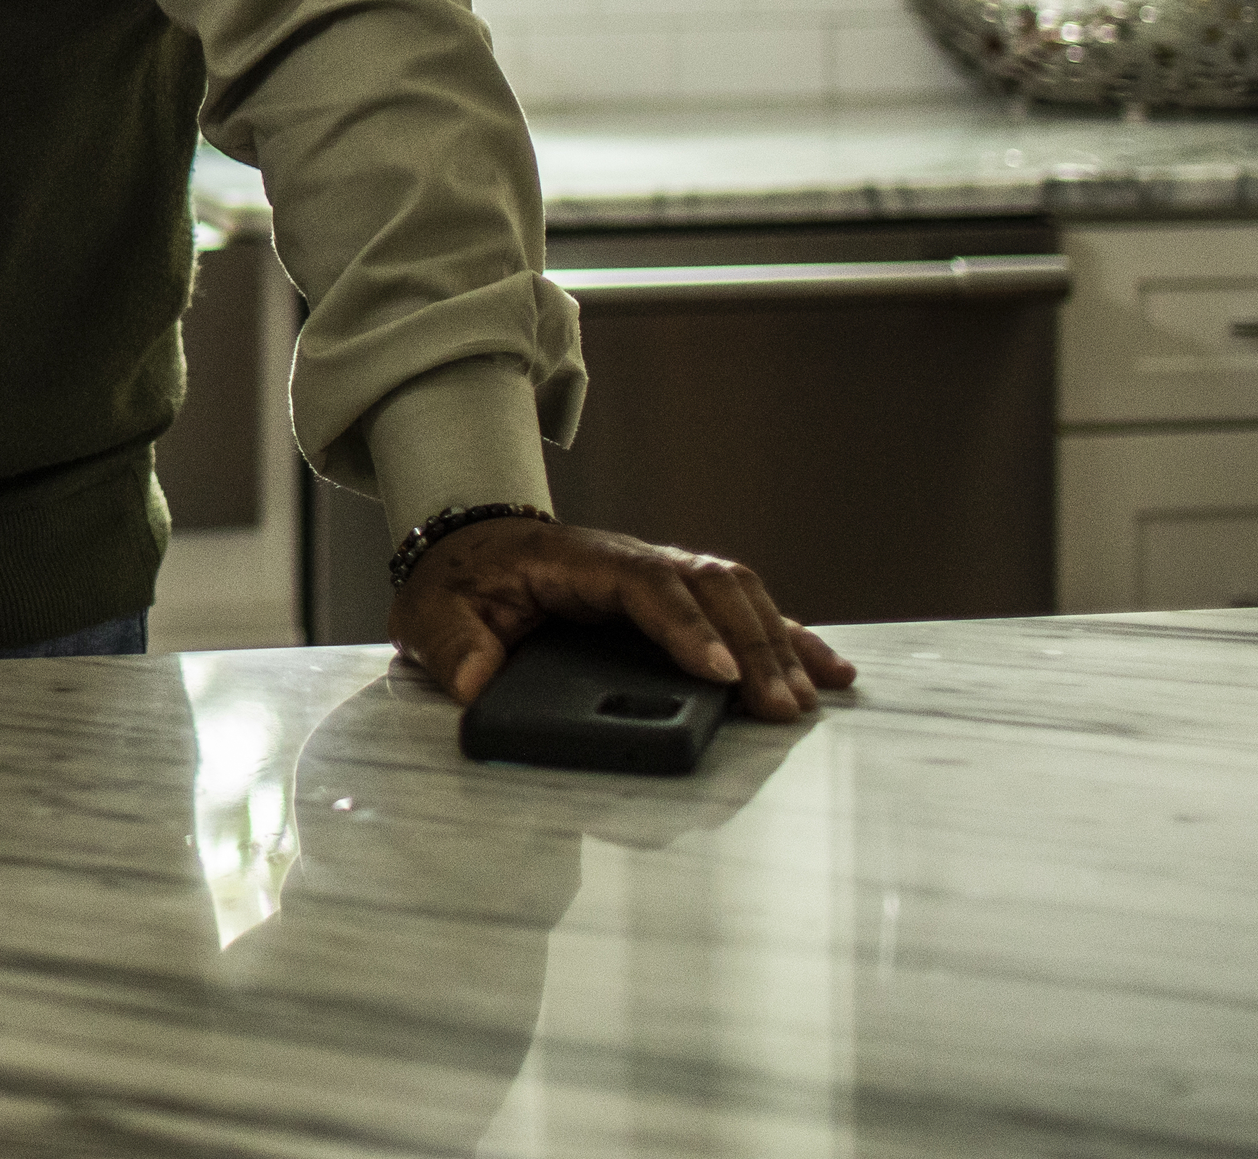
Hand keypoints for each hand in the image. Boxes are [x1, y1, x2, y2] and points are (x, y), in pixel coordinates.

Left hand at [388, 515, 856, 721]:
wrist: (467, 549)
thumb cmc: (457, 584)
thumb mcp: (431, 612)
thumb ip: (450, 643)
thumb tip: (476, 678)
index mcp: (575, 560)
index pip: (645, 584)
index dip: (685, 627)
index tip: (717, 674)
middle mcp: (629, 559)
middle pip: (708, 588)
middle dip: (751, 646)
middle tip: (780, 706)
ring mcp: (658, 574)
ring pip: (736, 595)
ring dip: (777, 643)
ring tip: (811, 698)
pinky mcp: (676, 599)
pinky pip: (740, 610)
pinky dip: (786, 637)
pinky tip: (826, 671)